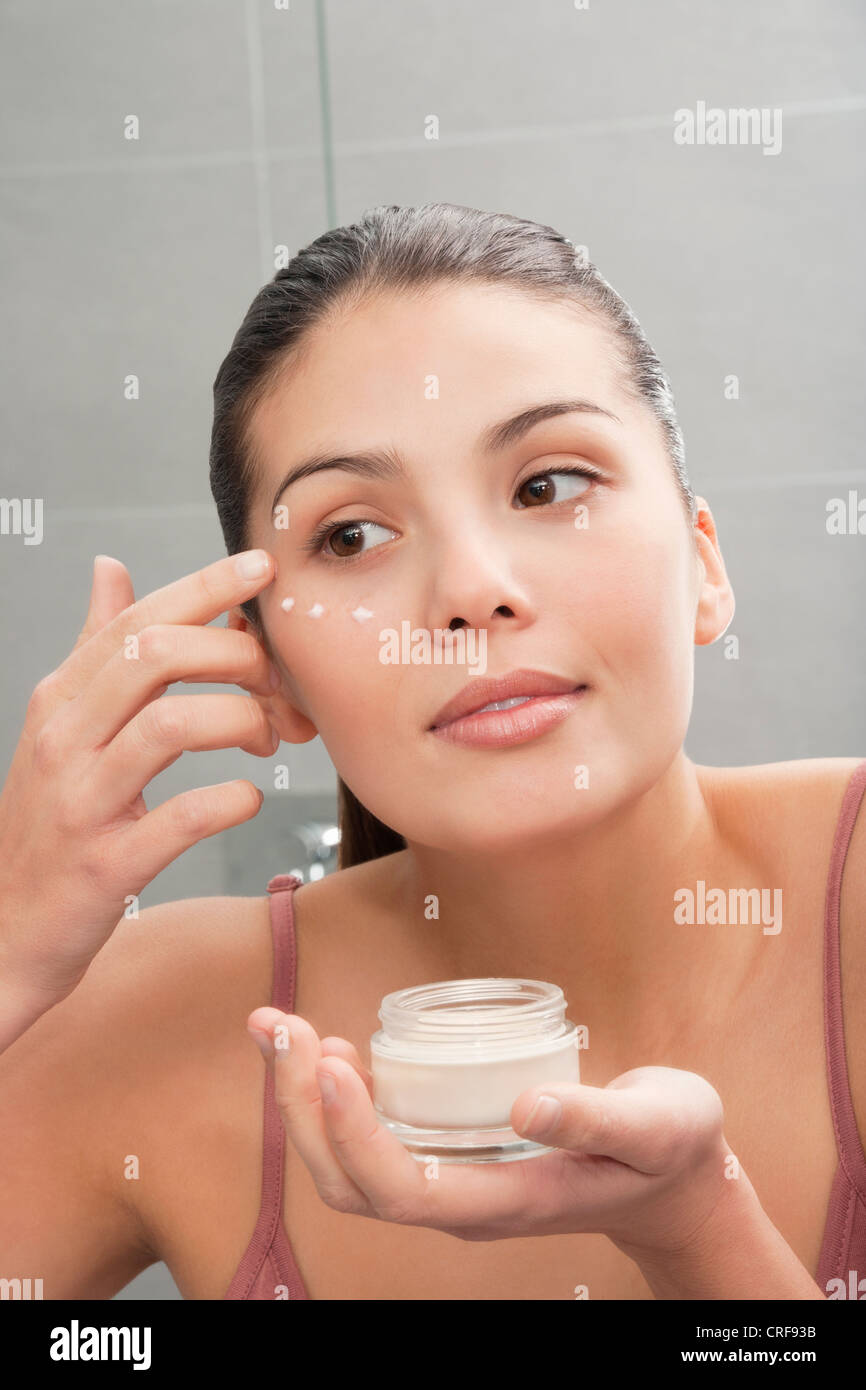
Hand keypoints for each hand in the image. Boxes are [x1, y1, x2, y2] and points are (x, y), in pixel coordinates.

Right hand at [0, 549, 281, 1016]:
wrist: (3, 932)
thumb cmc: (49, 824)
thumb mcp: (61, 726)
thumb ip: (95, 648)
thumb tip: (110, 568)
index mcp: (61, 701)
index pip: (137, 621)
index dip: (205, 587)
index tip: (263, 566)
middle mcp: (64, 741)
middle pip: (155, 657)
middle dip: (235, 655)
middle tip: (278, 683)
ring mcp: (81, 804)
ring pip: (169, 725)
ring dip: (240, 721)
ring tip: (269, 739)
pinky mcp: (105, 866)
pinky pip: (180, 817)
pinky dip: (230, 801)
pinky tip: (249, 798)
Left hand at [247, 1007, 735, 1258]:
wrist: (675, 1180)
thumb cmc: (670, 1148)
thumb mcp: (655, 1126)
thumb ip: (597, 1117)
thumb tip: (528, 1102)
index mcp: (506, 1200)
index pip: (403, 1189)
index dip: (356, 1134)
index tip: (332, 1062)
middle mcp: (463, 1200)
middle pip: (352, 1181)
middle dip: (303, 1107)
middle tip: (278, 1026)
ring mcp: (452, 1179)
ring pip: (349, 1164)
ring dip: (303, 1099)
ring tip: (280, 1028)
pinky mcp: (451, 1153)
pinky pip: (371, 1139)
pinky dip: (332, 1096)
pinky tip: (324, 1049)